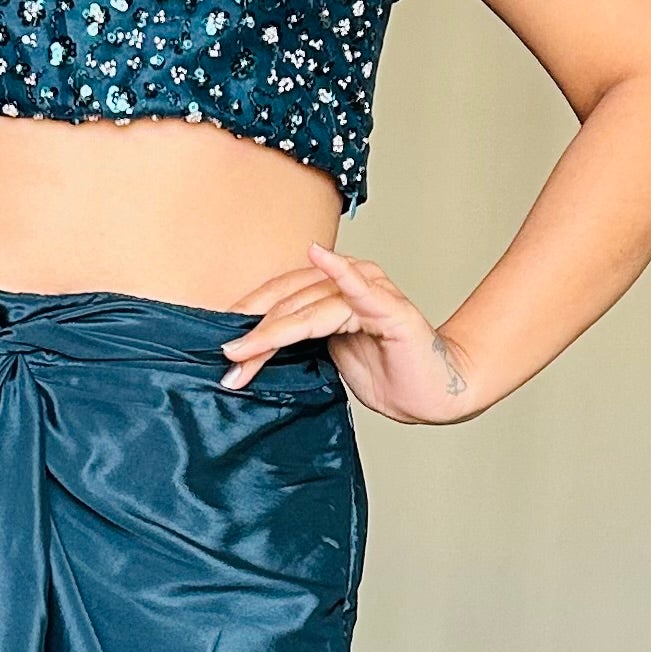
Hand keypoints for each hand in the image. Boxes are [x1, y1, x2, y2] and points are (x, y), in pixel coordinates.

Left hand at [218, 242, 480, 421]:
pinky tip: (321, 256)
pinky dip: (342, 272)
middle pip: (291, 301)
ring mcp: (373, 292)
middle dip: (255, 332)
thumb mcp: (327, 356)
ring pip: (313, 306)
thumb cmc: (385, 372)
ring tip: (247, 350)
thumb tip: (247, 346)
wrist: (430, 395)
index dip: (249, 317)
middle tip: (228, 357)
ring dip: (276, 329)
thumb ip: (298, 341)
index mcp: (334, 289)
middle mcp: (351, 281)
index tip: (220, 345)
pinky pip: (363, 289)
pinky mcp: (393, 310)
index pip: (282, 297)